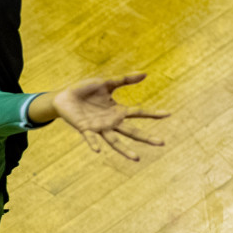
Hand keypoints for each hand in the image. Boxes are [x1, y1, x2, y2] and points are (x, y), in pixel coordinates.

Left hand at [52, 72, 168, 160]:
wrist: (63, 96)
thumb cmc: (85, 90)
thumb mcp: (105, 83)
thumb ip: (124, 79)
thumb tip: (145, 73)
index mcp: (117, 110)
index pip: (139, 113)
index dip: (153, 113)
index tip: (168, 114)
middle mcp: (111, 122)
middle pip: (132, 132)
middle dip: (146, 137)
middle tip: (161, 143)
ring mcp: (99, 127)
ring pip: (114, 141)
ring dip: (125, 150)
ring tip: (137, 158)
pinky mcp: (85, 128)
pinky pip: (91, 138)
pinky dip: (94, 144)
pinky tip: (98, 150)